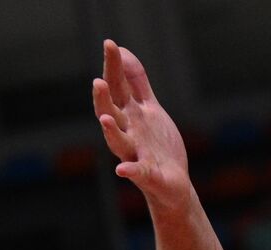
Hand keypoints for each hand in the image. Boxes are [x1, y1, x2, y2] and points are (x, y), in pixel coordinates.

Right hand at [93, 39, 193, 210]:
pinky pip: (137, 173)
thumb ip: (136, 81)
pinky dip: (130, 171)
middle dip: (104, 98)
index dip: (113, 66)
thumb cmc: (157, 144)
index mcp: (129, 114)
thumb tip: (122, 51)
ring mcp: (136, 154)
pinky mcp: (148, 175)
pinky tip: (122, 170)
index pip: (117, 87)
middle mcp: (128, 132)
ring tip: (105, 119)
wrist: (172, 184)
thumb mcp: (148, 108)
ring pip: (118, 141)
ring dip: (111, 131)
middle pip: (112, 112)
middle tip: (98, 81)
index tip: (109, 43)